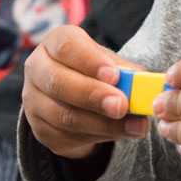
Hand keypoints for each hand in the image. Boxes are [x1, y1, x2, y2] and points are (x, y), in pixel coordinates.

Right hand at [23, 26, 149, 159]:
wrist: (73, 100)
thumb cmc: (95, 72)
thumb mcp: (110, 64)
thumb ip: (127, 73)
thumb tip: (146, 86)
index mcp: (55, 43)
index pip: (67, 46)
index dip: (90, 61)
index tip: (115, 75)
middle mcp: (37, 69)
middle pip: (59, 82)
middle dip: (94, 96)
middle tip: (122, 105)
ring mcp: (34, 102)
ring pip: (64, 116)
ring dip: (103, 124)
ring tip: (134, 126)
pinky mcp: (40, 130)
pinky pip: (66, 137)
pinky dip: (98, 137)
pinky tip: (119, 134)